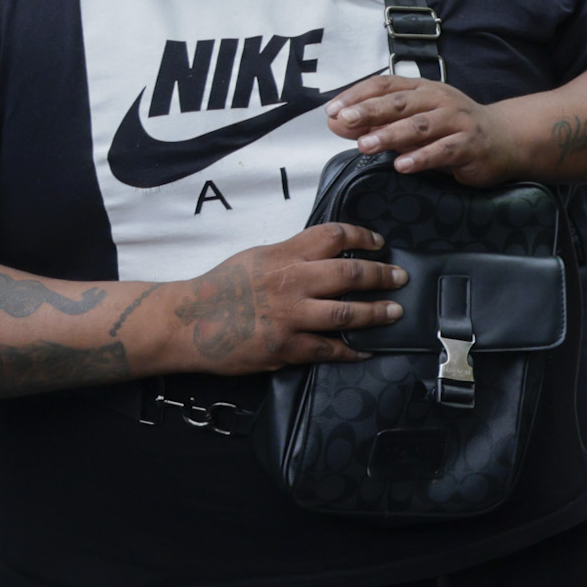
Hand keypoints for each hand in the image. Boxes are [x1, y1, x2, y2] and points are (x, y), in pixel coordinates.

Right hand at [160, 224, 408, 372]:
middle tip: (400, 278)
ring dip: (376, 313)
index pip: (334, 235)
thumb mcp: (257, 257)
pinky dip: (352, 350)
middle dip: (382, 276)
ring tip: (394, 312)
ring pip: (347, 314)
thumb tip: (328, 252)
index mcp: (284, 255)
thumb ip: (292, 254)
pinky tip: (366, 349)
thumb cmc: (219, 287)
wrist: (186, 322)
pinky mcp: (286, 347)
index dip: (363, 237)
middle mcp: (291, 282)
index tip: (379, 244)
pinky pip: (329, 350)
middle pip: (351, 274)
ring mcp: (290, 317)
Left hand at [329, 76, 522, 182]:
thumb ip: (378, 123)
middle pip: (400, 102)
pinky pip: (444, 150)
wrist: (505, 138)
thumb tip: (336, 123)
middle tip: (344, 121)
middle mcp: (439, 100)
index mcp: (422, 90)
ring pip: (420, 125)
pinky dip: (422, 157)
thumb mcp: (413, 123)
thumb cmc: (453, 130)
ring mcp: (457, 121)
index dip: (357, 95)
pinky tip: (403, 165)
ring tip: (366, 145)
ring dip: (391, 134)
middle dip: (369, 111)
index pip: (385, 85)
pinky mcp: (470, 144)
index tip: (333, 110)